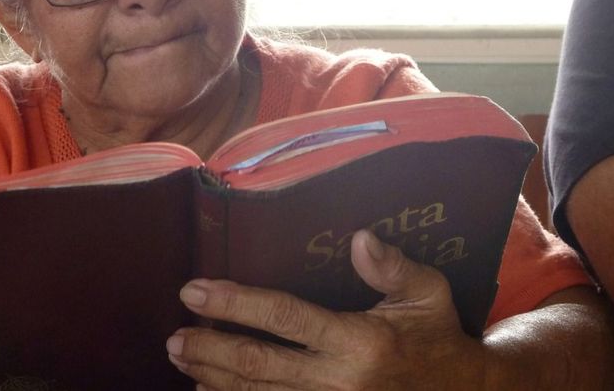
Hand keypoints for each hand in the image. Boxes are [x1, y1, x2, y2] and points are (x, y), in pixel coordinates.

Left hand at [166, 229, 487, 389]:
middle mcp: (339, 380)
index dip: (235, 304)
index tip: (194, 290)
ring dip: (213, 378)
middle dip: (210, 348)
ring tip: (180, 359)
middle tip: (173, 335)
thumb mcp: (428, 294)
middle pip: (258, 365)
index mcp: (359, 340)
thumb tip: (358, 238)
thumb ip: (392, 267)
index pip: (284, 317)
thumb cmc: (439, 339)